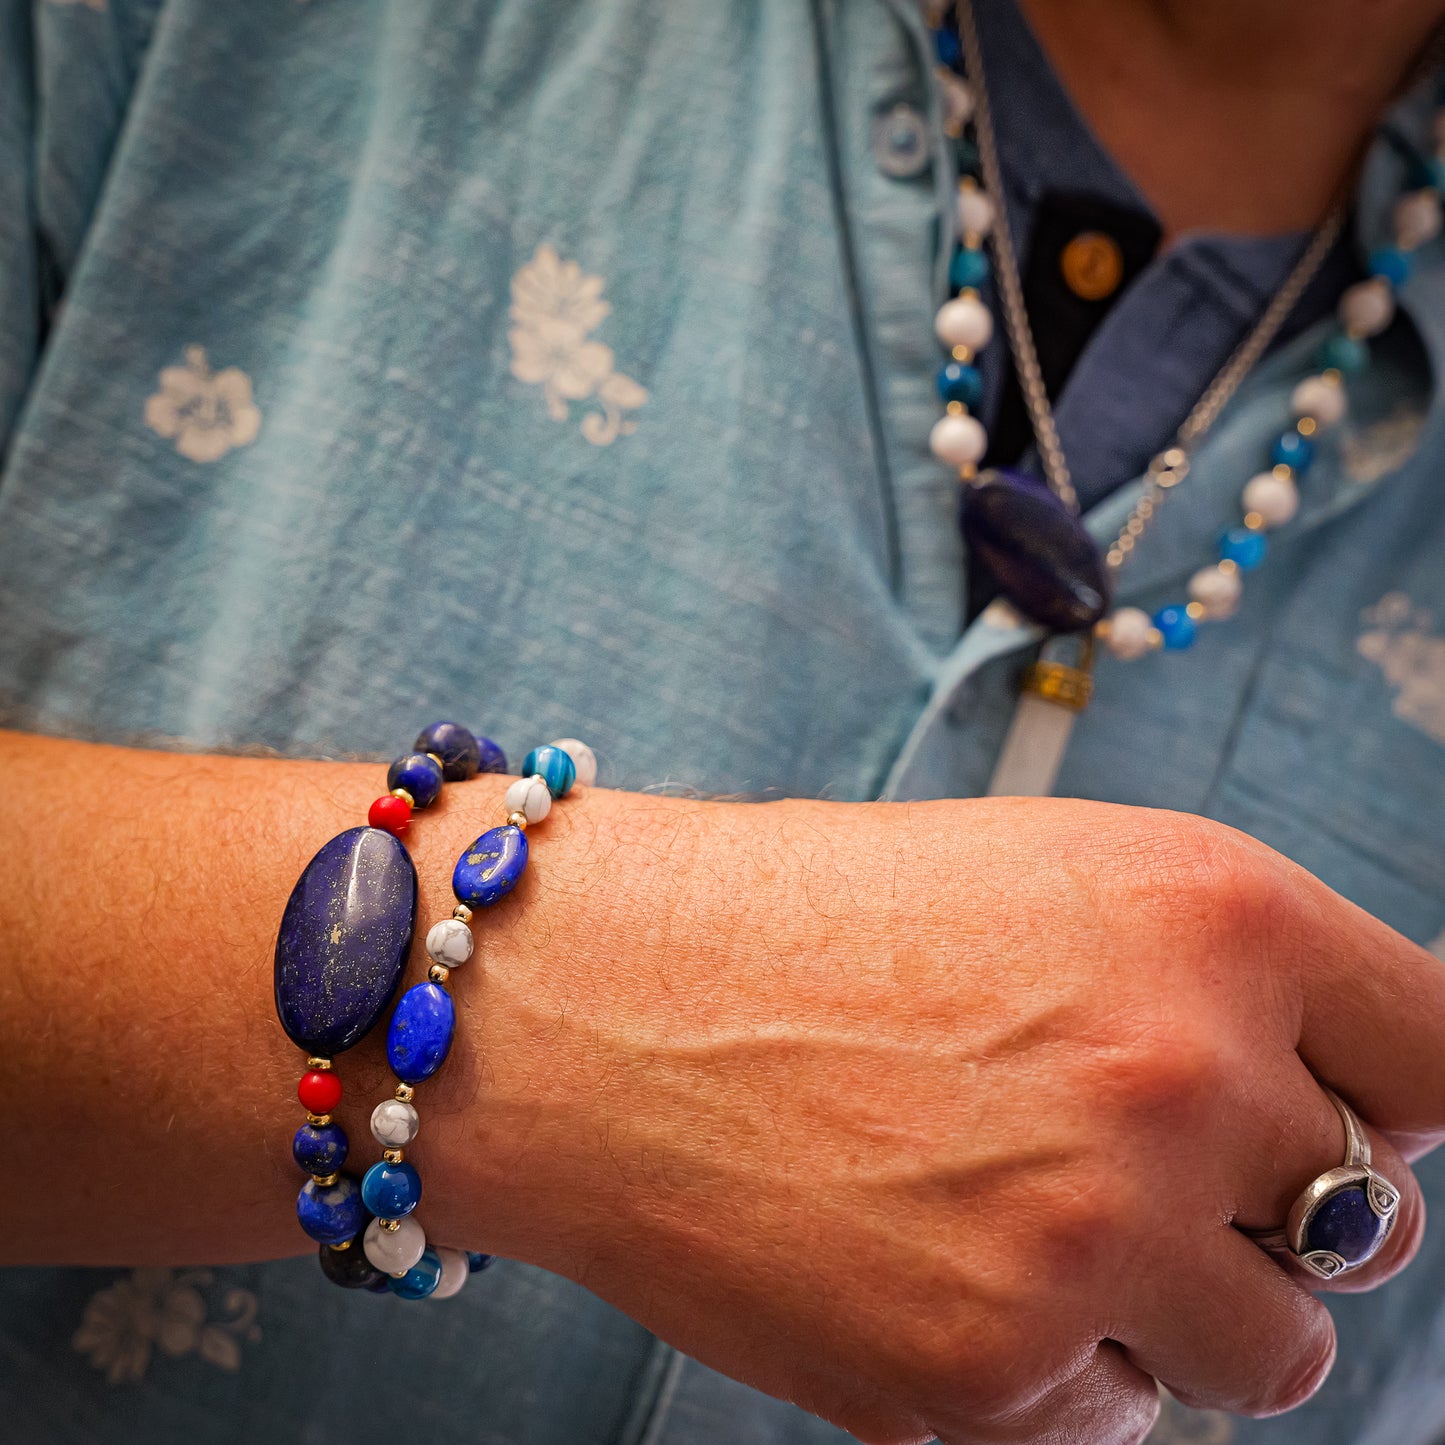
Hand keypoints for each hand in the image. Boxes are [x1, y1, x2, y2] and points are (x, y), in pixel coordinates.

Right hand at [448, 795, 1444, 1444]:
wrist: (595, 1000)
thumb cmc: (807, 922)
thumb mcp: (1044, 882)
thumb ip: (1213, 983)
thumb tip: (1342, 1113)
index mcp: (1209, 910)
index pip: (1444, 1052)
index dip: (1398, 1094)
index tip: (1353, 1117)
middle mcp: (1184, 1072)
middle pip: (1373, 1218)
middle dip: (1264, 1199)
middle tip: (1119, 1155)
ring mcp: (1096, 1235)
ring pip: (1272, 1350)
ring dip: (1176, 1305)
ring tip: (1025, 1223)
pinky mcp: (992, 1373)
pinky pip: (1122, 1421)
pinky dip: (1059, 1369)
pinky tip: (937, 1271)